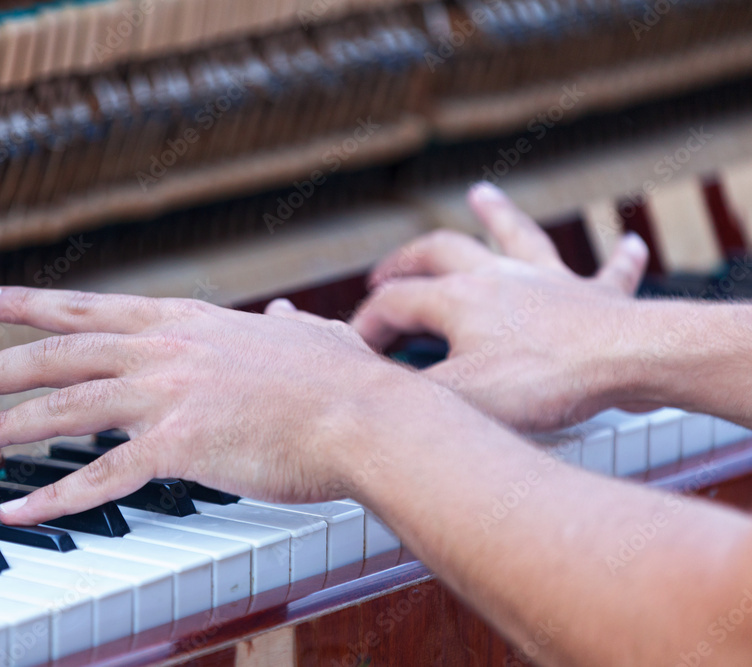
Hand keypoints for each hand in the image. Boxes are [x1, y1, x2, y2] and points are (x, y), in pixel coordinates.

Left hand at [0, 288, 431, 524]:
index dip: (32, 304)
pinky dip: (55, 497)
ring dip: (7, 423)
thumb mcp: (312, 336)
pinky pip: (102, 476)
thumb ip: (290, 324)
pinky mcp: (180, 446)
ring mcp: (169, 396)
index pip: (92, 308)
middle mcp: (167, 350)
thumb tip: (290, 312)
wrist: (370, 418)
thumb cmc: (345, 383)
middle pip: (60, 352)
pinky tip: (18, 512)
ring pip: (66, 406)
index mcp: (189, 322)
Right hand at [350, 182, 650, 431]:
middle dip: (406, 260)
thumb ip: (411, 392)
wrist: (627, 359)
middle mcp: (499, 277)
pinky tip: (630, 242)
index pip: (394, 303)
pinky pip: (609, 270)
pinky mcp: (596, 298)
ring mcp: (549, 281)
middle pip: (440, 252)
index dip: (365, 326)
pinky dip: (618, 257)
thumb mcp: (460, 396)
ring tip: (481, 194)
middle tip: (384, 272)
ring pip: (516, 236)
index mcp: (459, 299)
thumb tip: (372, 392)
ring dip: (497, 215)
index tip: (352, 350)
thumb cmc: (546, 379)